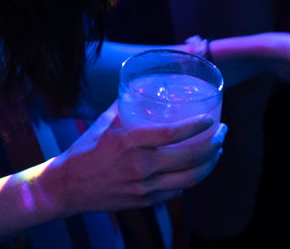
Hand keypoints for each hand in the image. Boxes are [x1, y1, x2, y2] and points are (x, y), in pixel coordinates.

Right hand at [52, 103, 224, 212]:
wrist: (67, 186)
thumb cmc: (86, 149)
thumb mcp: (105, 123)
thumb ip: (128, 106)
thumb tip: (146, 87)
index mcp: (129, 142)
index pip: (172, 134)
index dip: (197, 127)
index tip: (211, 119)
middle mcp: (139, 167)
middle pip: (190, 159)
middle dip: (214, 146)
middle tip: (222, 134)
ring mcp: (144, 188)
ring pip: (190, 179)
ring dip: (209, 164)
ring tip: (216, 151)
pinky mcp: (145, 202)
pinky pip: (176, 191)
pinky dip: (189, 179)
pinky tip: (194, 168)